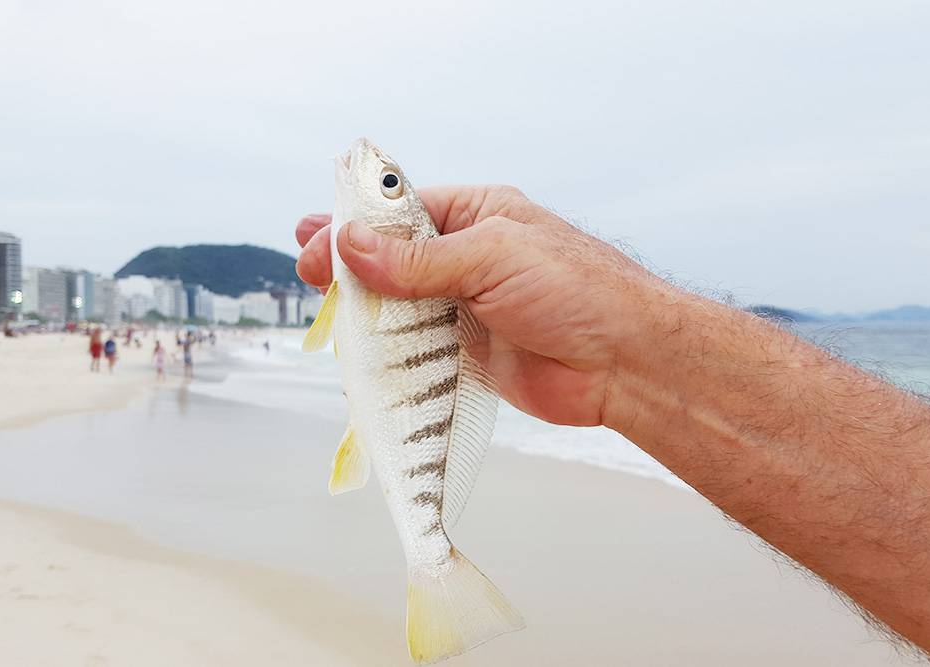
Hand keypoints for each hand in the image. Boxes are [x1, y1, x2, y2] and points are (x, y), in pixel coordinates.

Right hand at [296, 186, 672, 427]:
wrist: (624, 362)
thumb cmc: (574, 290)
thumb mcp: (491, 258)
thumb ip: (419, 261)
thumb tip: (349, 246)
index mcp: (479, 215)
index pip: (405, 213)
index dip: (357, 223)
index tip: (313, 233)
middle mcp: (469, 257)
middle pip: (394, 258)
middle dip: (349, 263)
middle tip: (305, 271)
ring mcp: (467, 306)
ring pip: (401, 303)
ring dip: (363, 307)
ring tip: (321, 307)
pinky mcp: (468, 351)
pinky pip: (416, 346)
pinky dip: (386, 348)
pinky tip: (356, 348)